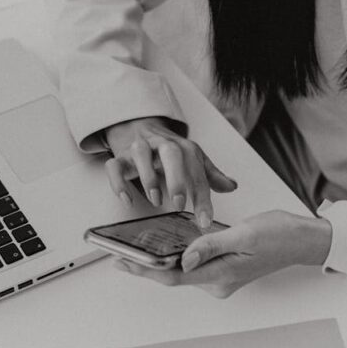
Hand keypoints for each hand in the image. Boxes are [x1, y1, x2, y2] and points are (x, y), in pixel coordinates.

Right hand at [103, 117, 236, 227]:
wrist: (140, 126)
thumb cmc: (169, 150)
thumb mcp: (192, 159)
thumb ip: (210, 175)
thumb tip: (232, 186)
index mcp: (183, 147)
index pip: (196, 171)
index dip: (202, 196)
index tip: (205, 220)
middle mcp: (162, 144)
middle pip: (171, 153)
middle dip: (177, 178)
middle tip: (180, 205)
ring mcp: (139, 149)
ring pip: (141, 155)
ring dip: (149, 178)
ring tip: (156, 200)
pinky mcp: (120, 157)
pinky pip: (114, 166)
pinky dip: (118, 183)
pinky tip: (127, 200)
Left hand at [113, 210, 331, 297]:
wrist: (303, 240)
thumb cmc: (279, 234)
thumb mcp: (244, 233)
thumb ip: (210, 245)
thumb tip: (183, 259)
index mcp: (221, 275)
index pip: (173, 276)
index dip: (143, 270)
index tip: (120, 261)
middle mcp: (218, 282)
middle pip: (172, 276)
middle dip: (144, 266)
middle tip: (116, 253)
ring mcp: (220, 278)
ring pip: (181, 271)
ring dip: (158, 261)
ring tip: (132, 249)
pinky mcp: (222, 270)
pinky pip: (193, 265)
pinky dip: (175, 257)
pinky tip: (162, 246)